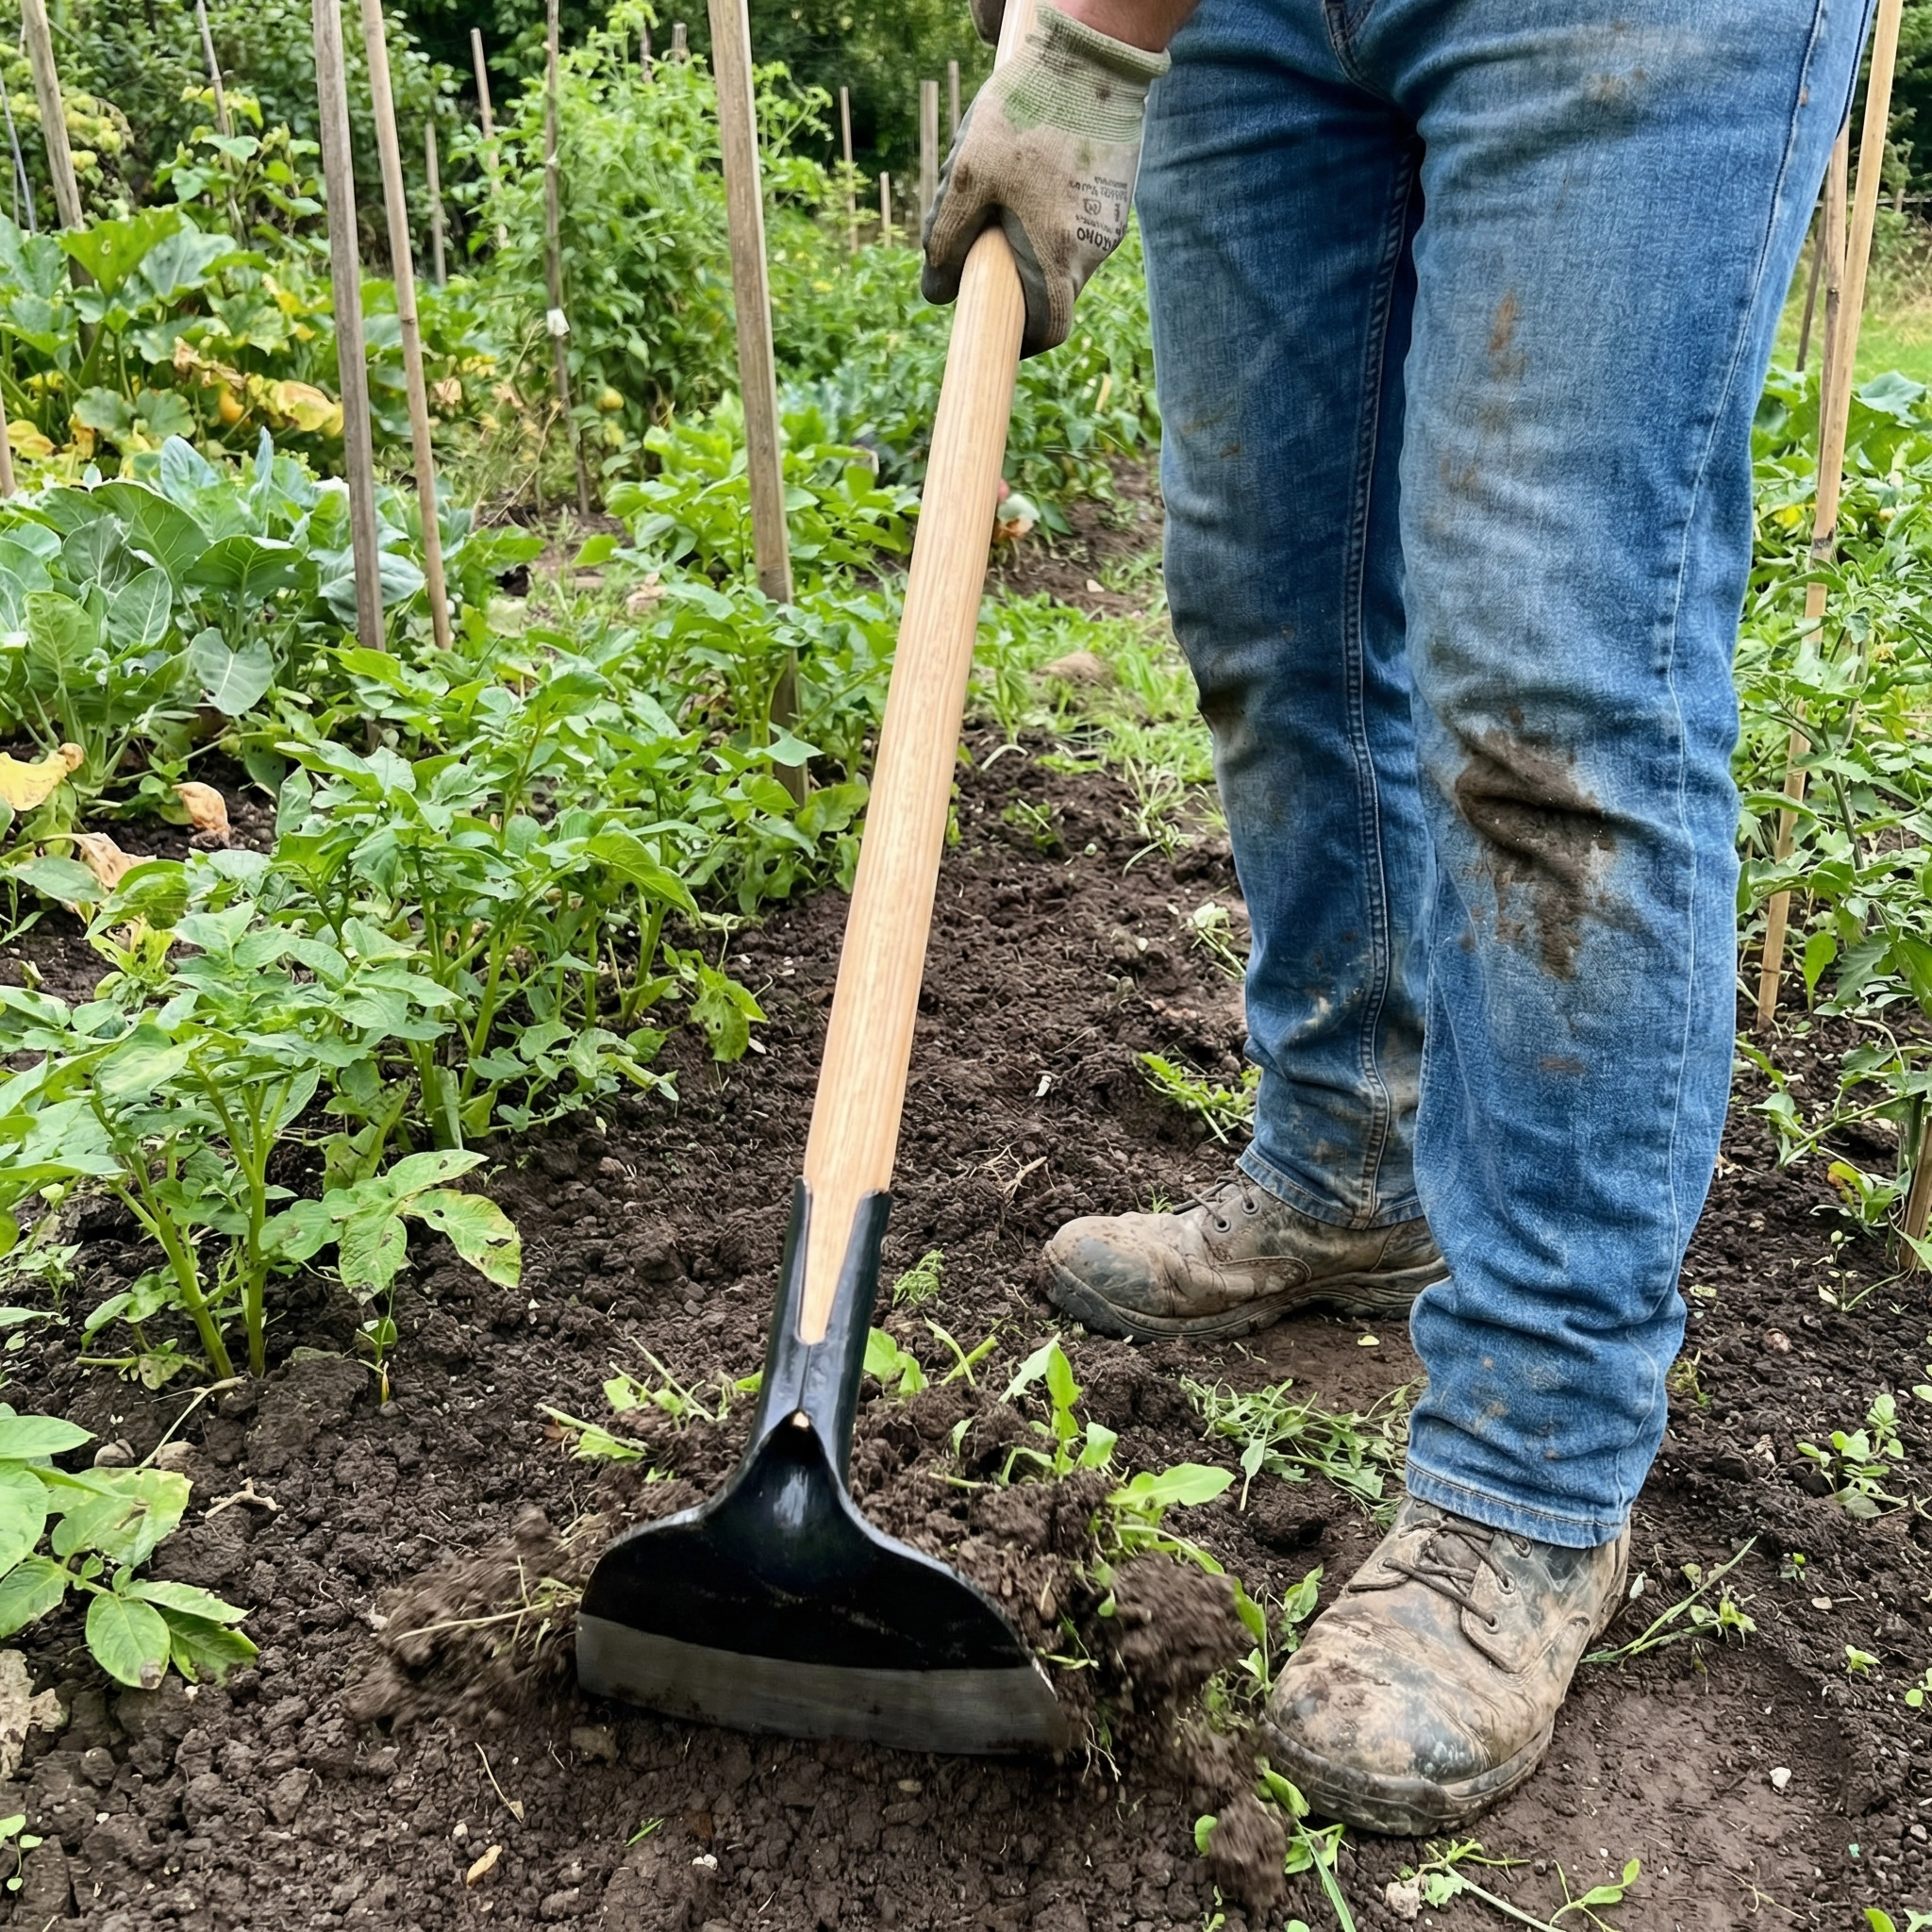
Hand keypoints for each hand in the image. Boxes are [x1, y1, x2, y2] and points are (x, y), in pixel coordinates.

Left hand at [921, 4, 1167, 355]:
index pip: (1049, 331)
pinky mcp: (1117, 196)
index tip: (996, 328)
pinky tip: (1040, 170)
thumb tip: (936, 292)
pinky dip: (1055, 215)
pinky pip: (1080, 223)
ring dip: (1035, 241)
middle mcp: (1094, 250)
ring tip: (1012, 188)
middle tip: (988, 239)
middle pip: (1054, 292)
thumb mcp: (968, 175)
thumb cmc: (1026, 114)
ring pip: (1065, 255)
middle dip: (1019, 278)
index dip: (1020, 340)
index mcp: (1059, 256)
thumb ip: (947, 239)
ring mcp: (1110, 223)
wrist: (1091, 57)